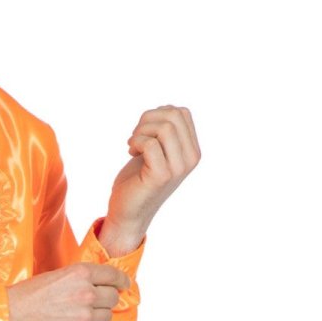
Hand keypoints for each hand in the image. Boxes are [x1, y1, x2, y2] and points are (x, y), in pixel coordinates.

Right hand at [4, 262, 130, 320]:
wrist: (10, 317)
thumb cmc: (27, 295)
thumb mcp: (56, 276)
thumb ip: (79, 279)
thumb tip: (97, 286)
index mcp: (81, 274)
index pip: (113, 276)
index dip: (122, 280)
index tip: (124, 284)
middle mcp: (87, 294)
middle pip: (113, 297)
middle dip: (108, 298)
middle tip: (100, 300)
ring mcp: (84, 317)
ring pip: (106, 316)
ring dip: (98, 315)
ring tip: (80, 314)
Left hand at [99, 105, 200, 254]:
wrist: (129, 211)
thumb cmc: (139, 178)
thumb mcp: (157, 150)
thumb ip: (166, 131)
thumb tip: (166, 108)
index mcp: (193, 151)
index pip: (182, 112)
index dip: (158, 113)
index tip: (145, 131)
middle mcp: (191, 159)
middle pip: (174, 115)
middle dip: (147, 119)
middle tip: (136, 136)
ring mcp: (178, 168)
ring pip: (164, 127)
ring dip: (141, 131)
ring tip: (133, 144)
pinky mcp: (161, 176)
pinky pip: (150, 144)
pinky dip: (136, 142)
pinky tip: (131, 152)